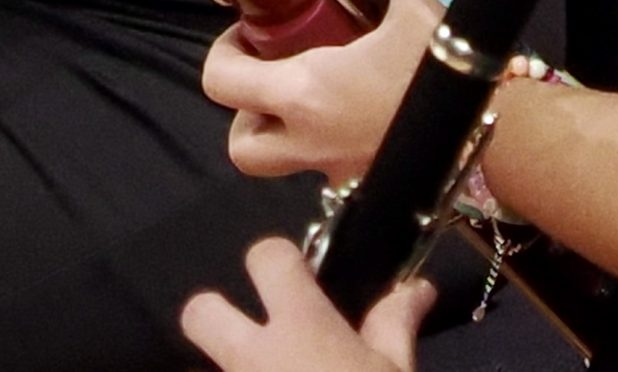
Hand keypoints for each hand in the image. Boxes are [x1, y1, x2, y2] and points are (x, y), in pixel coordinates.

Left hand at [180, 239, 430, 371]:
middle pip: (199, 312)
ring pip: (207, 371)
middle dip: (215, 316)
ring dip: (233, 371)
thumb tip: (418, 287)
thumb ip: (394, 324)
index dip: (280, 261)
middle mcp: (253, 356)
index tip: (301, 279)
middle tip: (257, 338)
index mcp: (299, 326)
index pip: (267, 256)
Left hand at [201, 0, 455, 180]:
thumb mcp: (430, 8)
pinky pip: (333, 172)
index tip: (248, 33)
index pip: (221, 84)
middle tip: (274, 73)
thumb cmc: (445, 80)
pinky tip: (366, 113)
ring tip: (318, 92)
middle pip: (243, 144)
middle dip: (247, 111)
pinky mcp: (373, 186)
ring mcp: (341, 173)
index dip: (222, 56)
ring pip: (284, 165)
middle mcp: (312, 142)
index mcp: (306, 96)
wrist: (502, 147)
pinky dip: (335, 146)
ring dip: (287, 134)